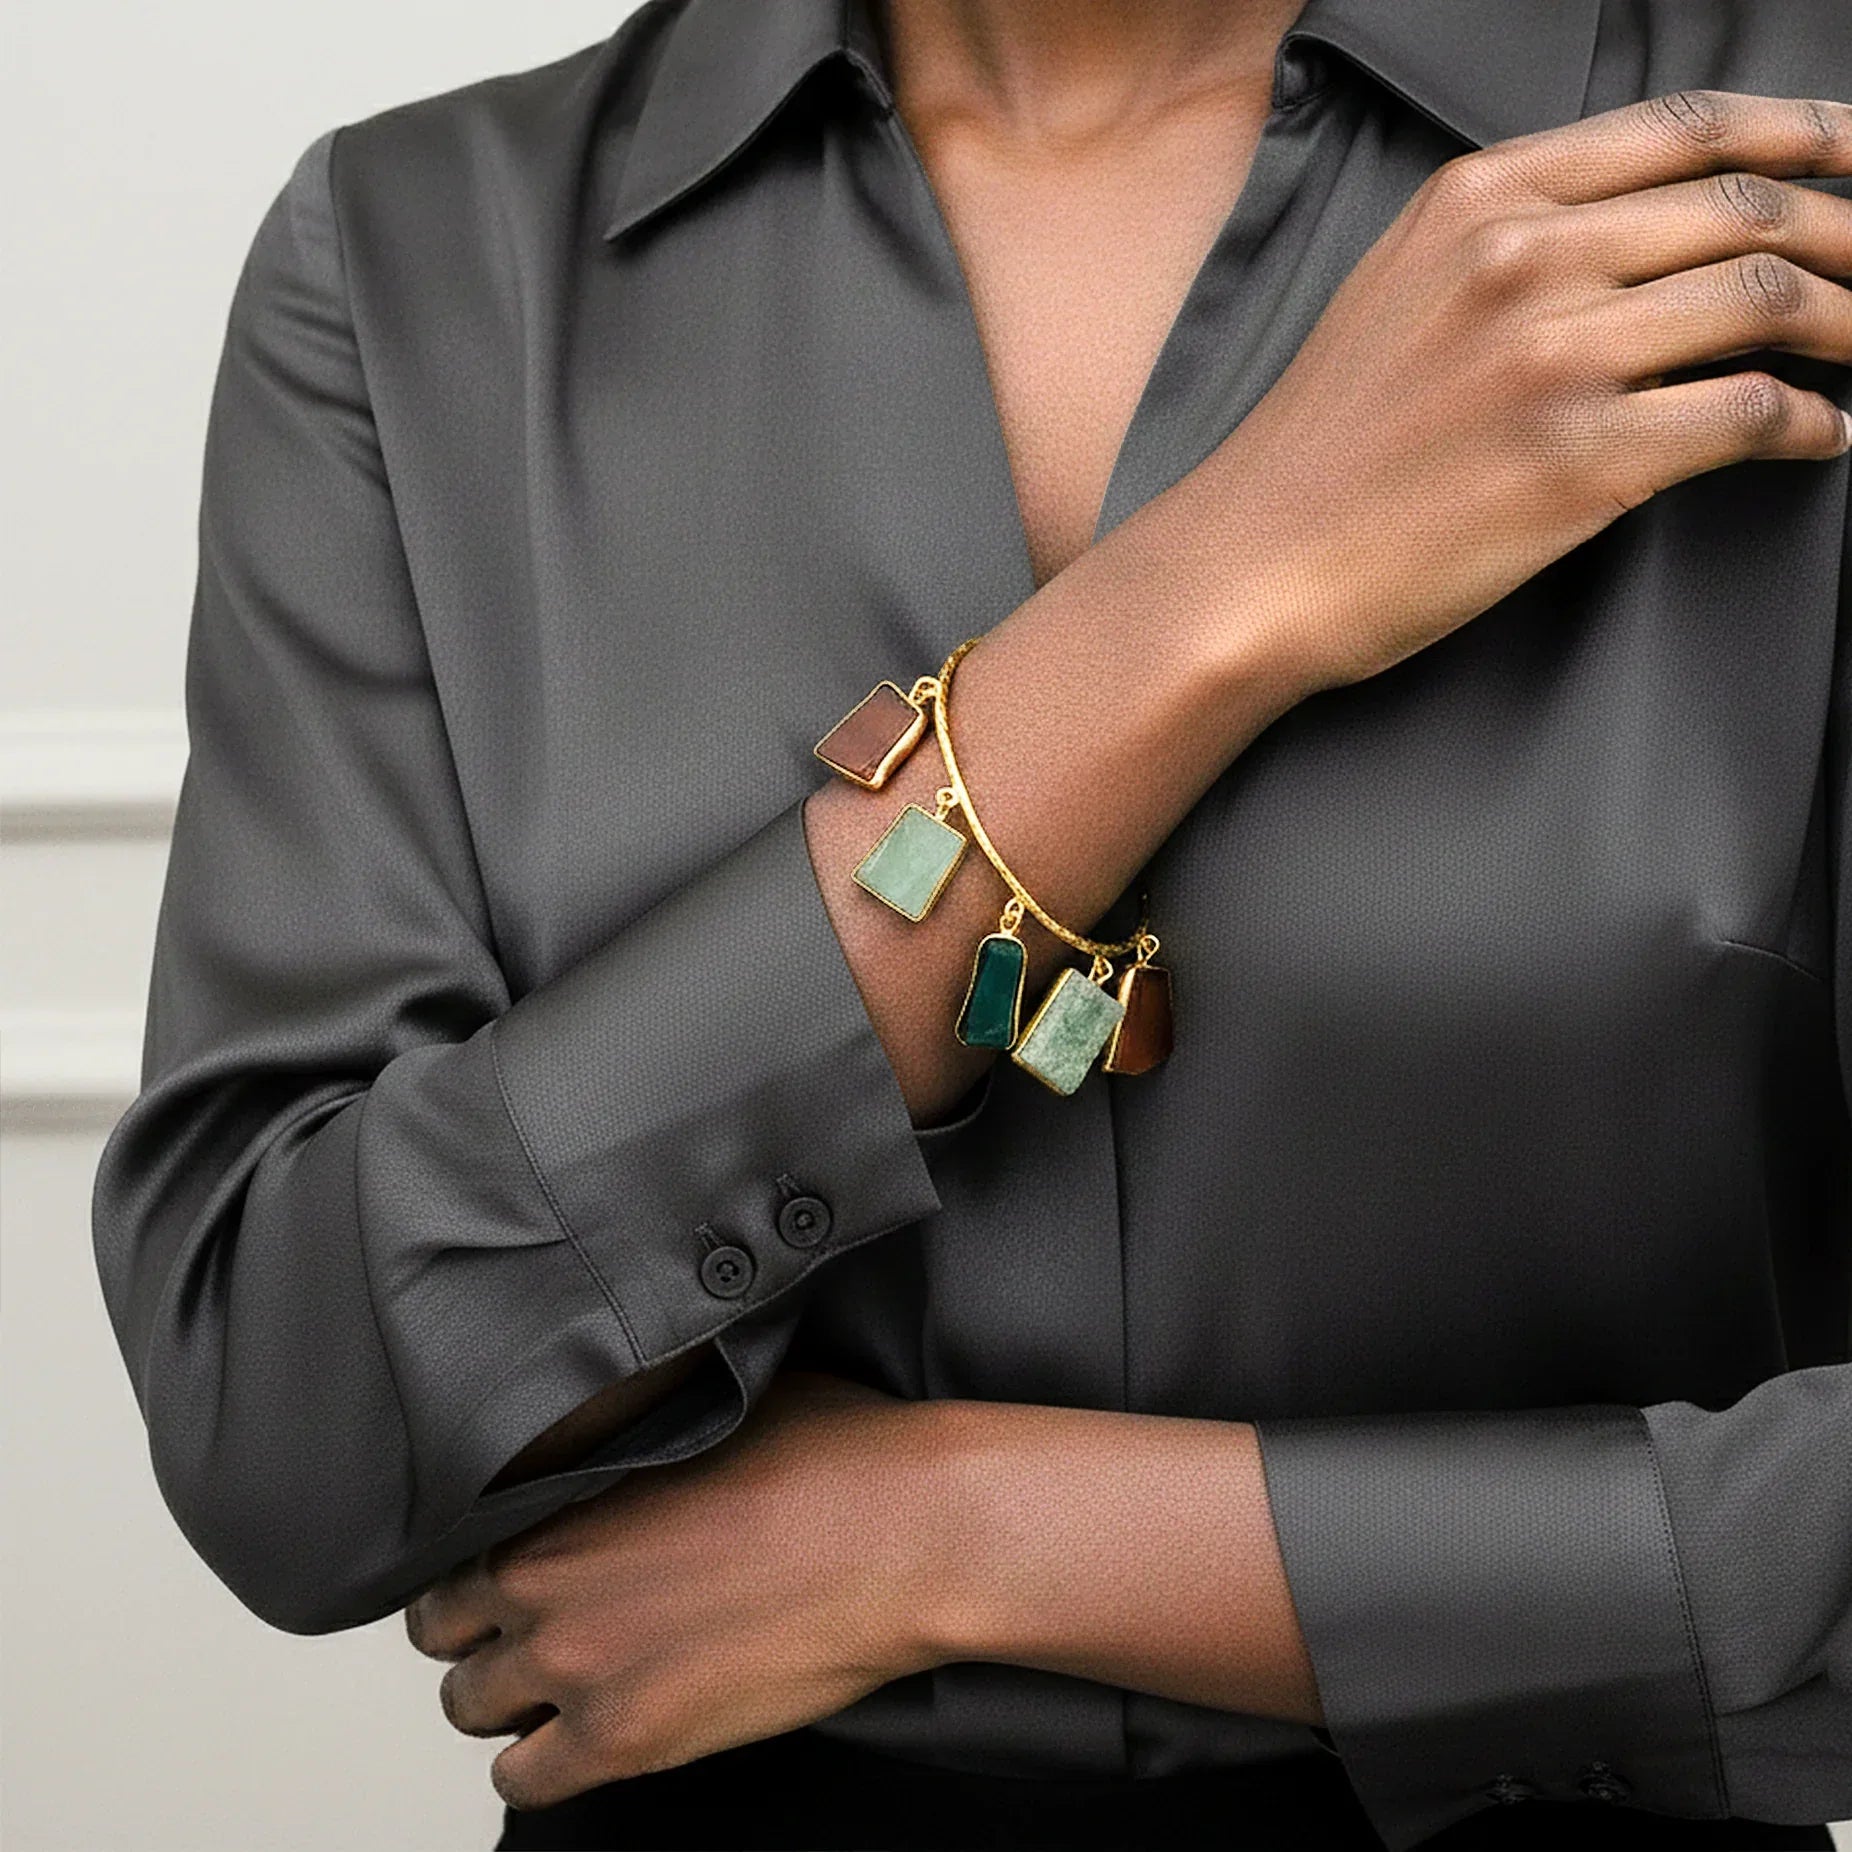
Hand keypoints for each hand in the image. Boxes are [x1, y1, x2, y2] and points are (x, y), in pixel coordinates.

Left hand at [403, 1371, 947, 1809]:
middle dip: (481, 1631)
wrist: (900, 1532)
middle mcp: (546, 1580)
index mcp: (561, 1493)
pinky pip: (523, 1781)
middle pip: (444, 1630)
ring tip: (564, 1687)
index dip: (483, 1564)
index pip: (455, 1546)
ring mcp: (577, 1665)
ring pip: (471, 1707)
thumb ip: (644, 1429)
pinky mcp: (624, 1738)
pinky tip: (582, 1740)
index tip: (518, 1572)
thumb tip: (641, 1418)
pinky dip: (543, 1765)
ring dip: (509, 1700)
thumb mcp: (717, 1403)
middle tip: (535, 1630)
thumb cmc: (831, 1458)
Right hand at [1188, 90, 1851, 693]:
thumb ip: (1501, 241)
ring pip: (1770, 301)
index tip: (1851, 153)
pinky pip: (1750, 414)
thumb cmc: (1317, 454)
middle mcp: (1524, 259)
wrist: (1251, 567)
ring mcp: (1554, 358)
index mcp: (1479, 202)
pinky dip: (1813, 424)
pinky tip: (1823, 438)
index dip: (1799, 130)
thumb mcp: (1393, 293)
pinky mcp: (1580, 462)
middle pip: (1749, 207)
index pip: (1683, 128)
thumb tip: (1626, 236)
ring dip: (1851, 326)